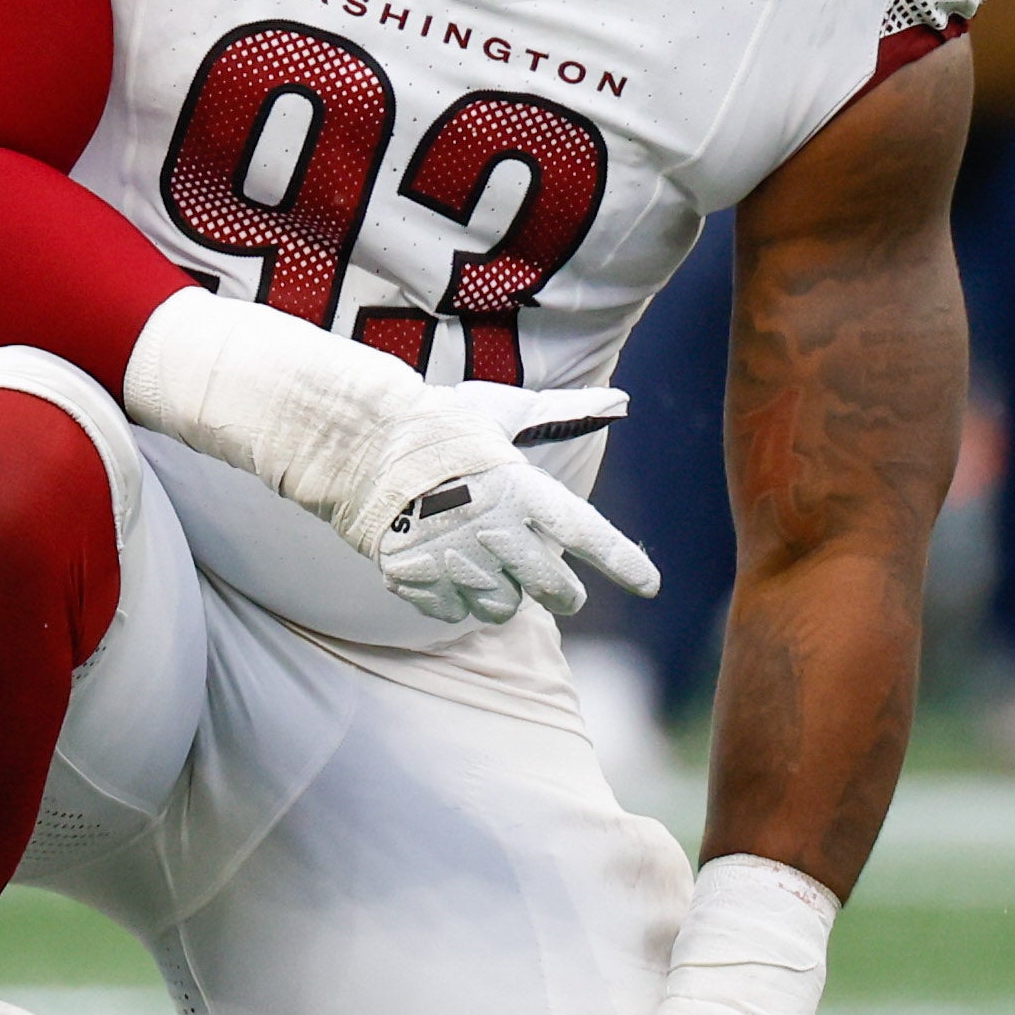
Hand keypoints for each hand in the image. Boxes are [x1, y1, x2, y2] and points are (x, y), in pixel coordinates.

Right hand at [366, 381, 661, 625]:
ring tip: (489, 567)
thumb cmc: (440, 425)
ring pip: (504, 608)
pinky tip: (448, 570)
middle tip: (562, 591)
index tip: (651, 586)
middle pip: (554, 589)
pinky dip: (457, 600)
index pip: (589, 533)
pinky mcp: (420, 582)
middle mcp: (498, 532)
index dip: (624, 562)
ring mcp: (458, 561)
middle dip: (563, 593)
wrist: (363, 443)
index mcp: (525, 489)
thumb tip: (619, 400)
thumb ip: (562, 416)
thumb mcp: (504, 413)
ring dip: (505, 596)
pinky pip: (455, 613)